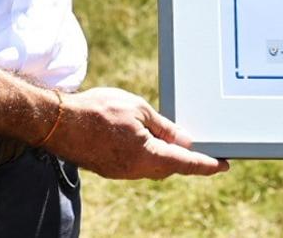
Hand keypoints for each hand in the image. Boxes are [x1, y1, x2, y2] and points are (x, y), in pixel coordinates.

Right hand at [50, 87, 227, 179]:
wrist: (59, 122)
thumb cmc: (100, 110)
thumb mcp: (139, 110)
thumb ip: (164, 128)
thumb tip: (184, 141)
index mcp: (147, 156)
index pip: (185, 163)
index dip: (207, 165)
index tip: (223, 165)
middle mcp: (135, 170)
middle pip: (169, 167)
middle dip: (185, 159)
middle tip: (201, 147)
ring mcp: (120, 172)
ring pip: (151, 166)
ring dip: (164, 155)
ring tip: (173, 139)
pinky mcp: (108, 168)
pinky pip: (135, 164)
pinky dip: (147, 154)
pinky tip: (146, 140)